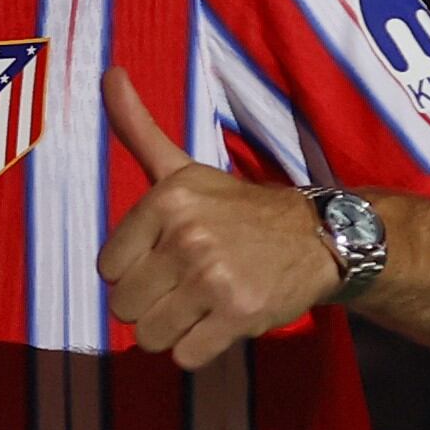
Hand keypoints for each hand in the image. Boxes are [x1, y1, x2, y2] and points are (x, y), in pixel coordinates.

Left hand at [96, 69, 343, 370]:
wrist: (321, 239)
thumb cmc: (236, 209)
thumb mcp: (182, 168)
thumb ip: (137, 129)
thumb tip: (108, 72)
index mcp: (166, 202)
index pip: (108, 269)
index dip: (134, 271)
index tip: (166, 257)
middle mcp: (188, 237)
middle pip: (124, 306)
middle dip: (151, 303)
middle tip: (186, 284)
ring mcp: (213, 278)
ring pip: (149, 336)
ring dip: (172, 330)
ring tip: (201, 303)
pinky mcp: (239, 315)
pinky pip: (184, 357)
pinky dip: (198, 349)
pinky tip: (219, 322)